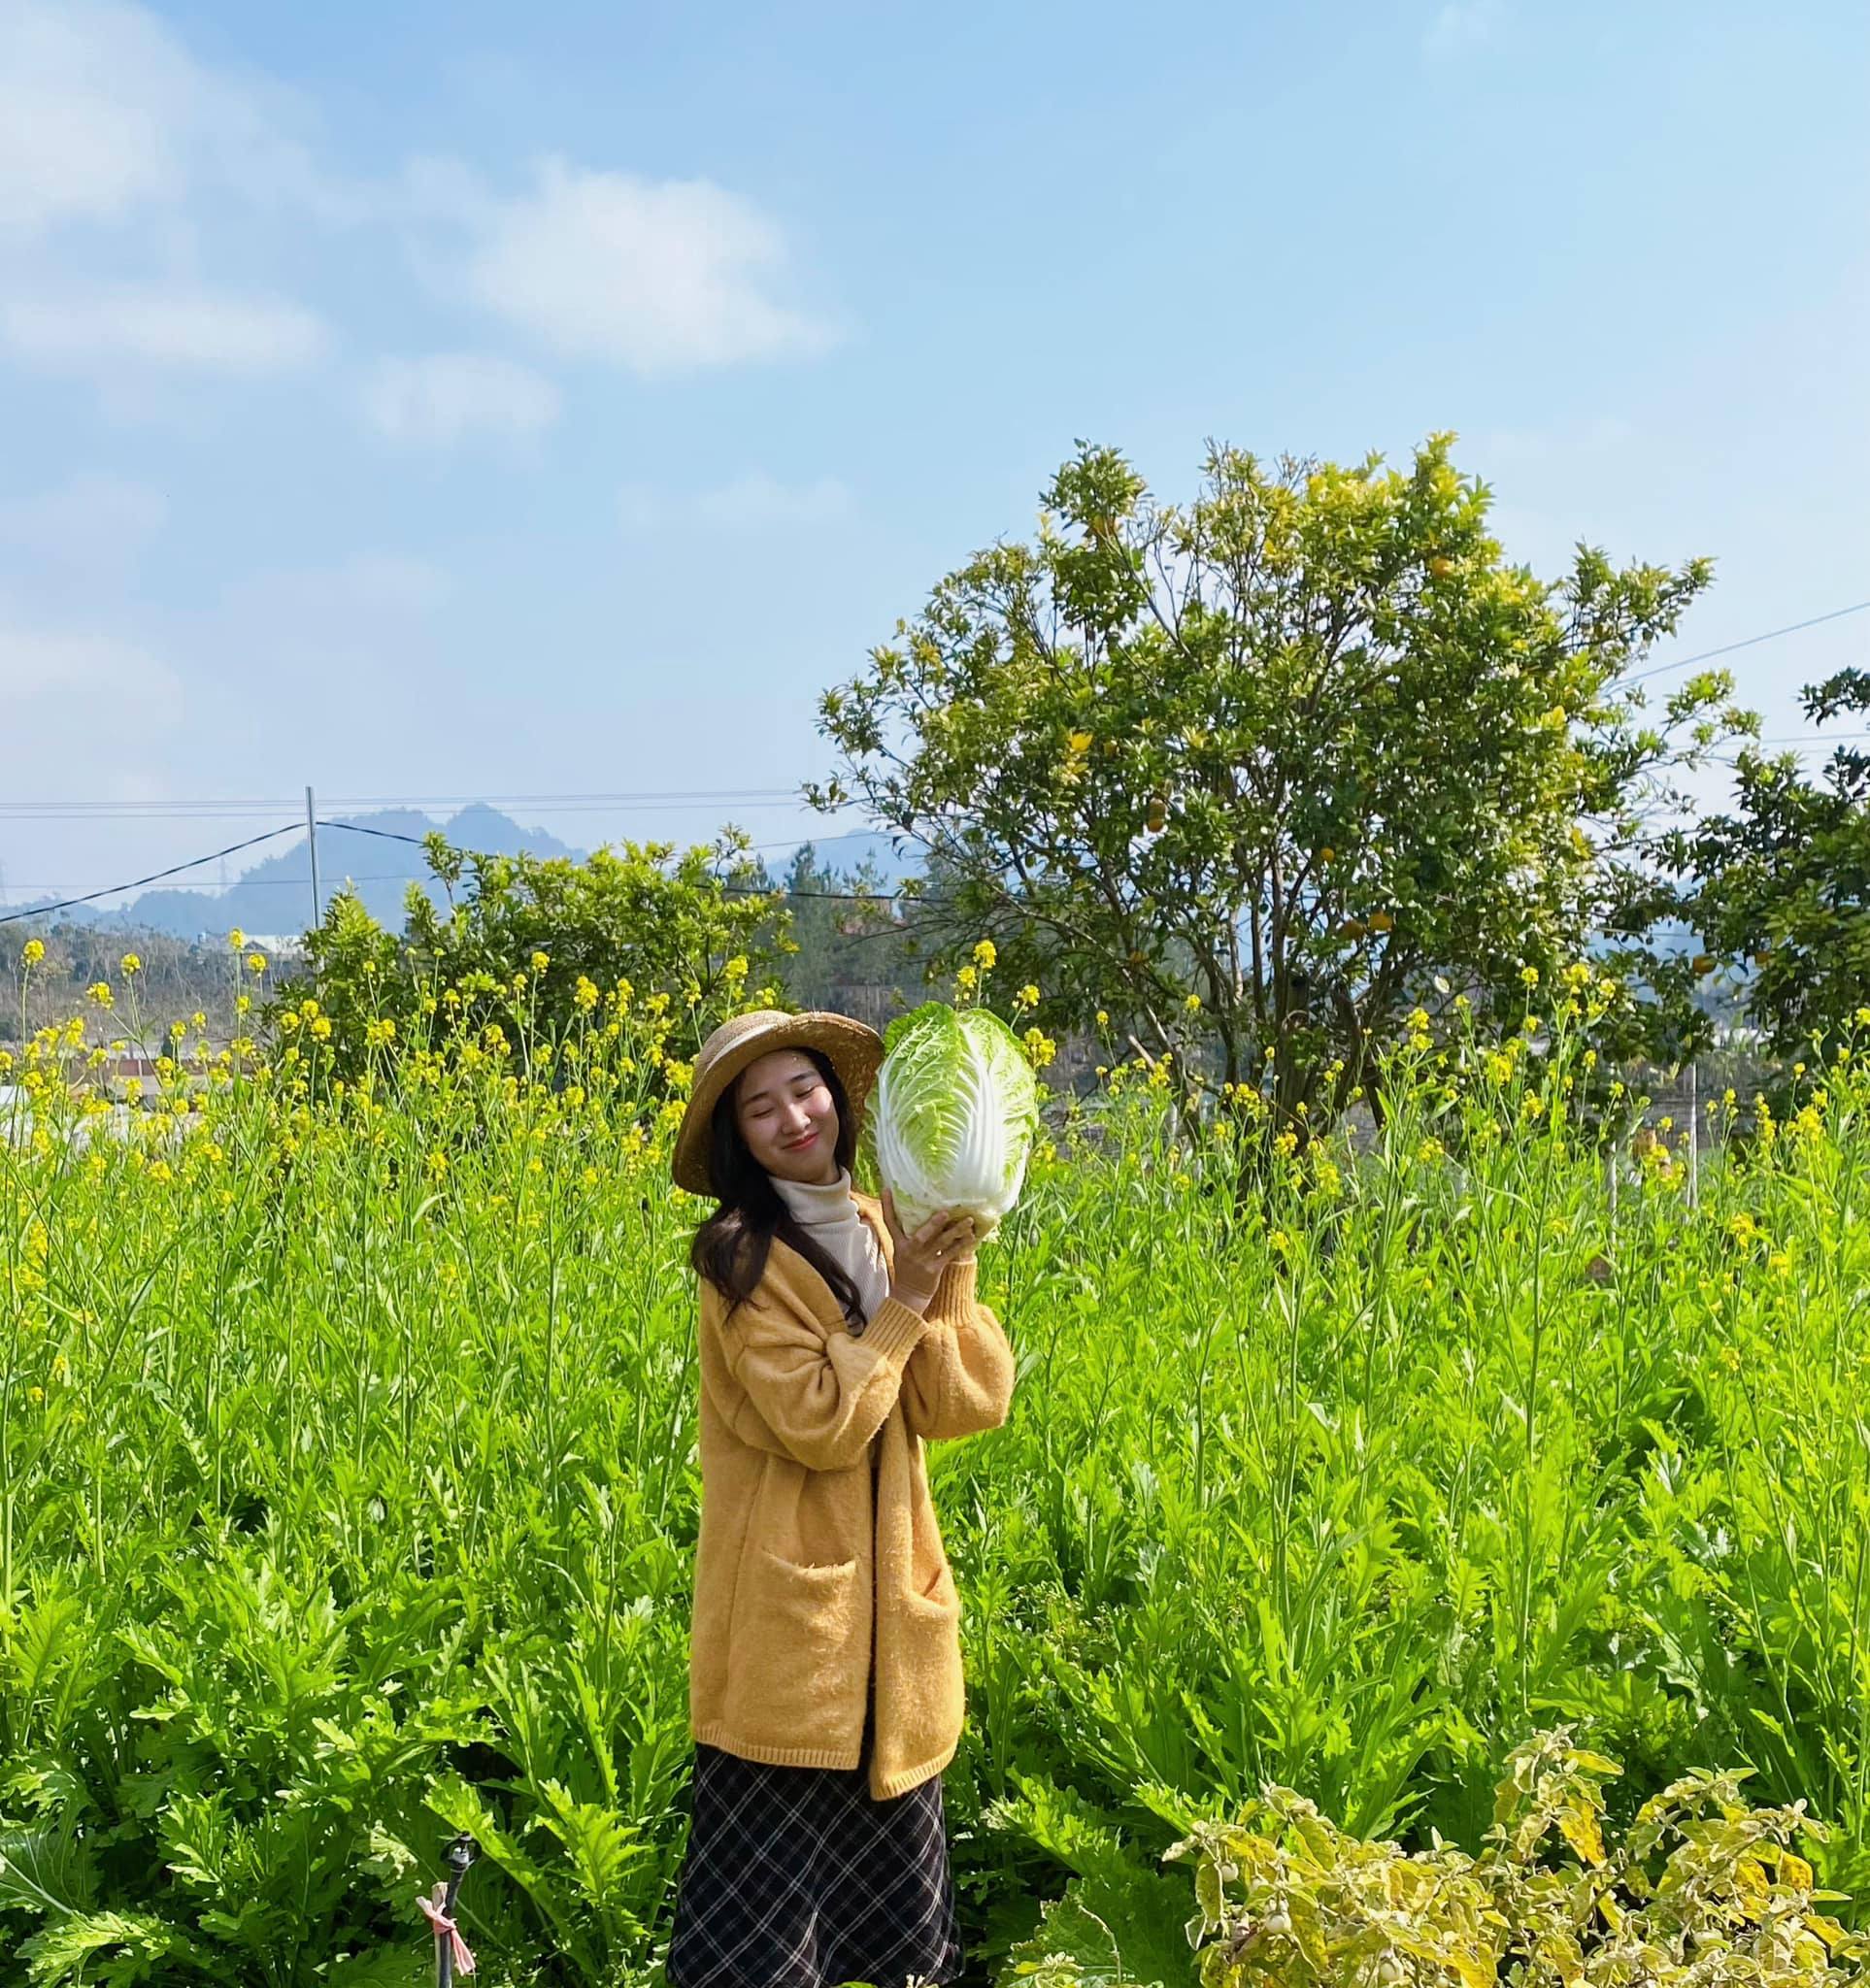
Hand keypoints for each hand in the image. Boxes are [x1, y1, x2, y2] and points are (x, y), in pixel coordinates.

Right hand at [882, 1190, 976, 1312]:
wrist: (909, 1296)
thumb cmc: (908, 1270)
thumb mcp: (901, 1252)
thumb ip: (907, 1235)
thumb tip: (916, 1214)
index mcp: (899, 1245)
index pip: (890, 1223)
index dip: (887, 1206)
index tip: (886, 1189)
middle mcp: (909, 1252)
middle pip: (921, 1235)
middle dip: (933, 1223)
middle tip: (946, 1212)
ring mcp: (922, 1261)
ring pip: (940, 1243)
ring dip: (955, 1231)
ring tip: (968, 1220)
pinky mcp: (934, 1270)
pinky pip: (949, 1255)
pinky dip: (960, 1246)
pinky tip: (971, 1238)